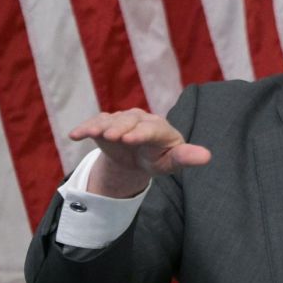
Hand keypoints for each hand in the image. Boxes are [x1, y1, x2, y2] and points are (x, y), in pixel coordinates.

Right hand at [69, 108, 210, 197]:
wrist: (139, 157)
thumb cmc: (160, 158)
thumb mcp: (172, 162)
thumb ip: (186, 158)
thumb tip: (207, 156)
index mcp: (161, 128)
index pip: (152, 129)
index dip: (142, 133)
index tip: (131, 139)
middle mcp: (142, 119)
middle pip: (130, 121)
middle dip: (121, 128)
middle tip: (113, 137)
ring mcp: (122, 119)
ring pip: (111, 120)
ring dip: (101, 126)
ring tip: (92, 134)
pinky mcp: (106, 124)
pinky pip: (95, 123)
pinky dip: (86, 128)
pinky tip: (75, 135)